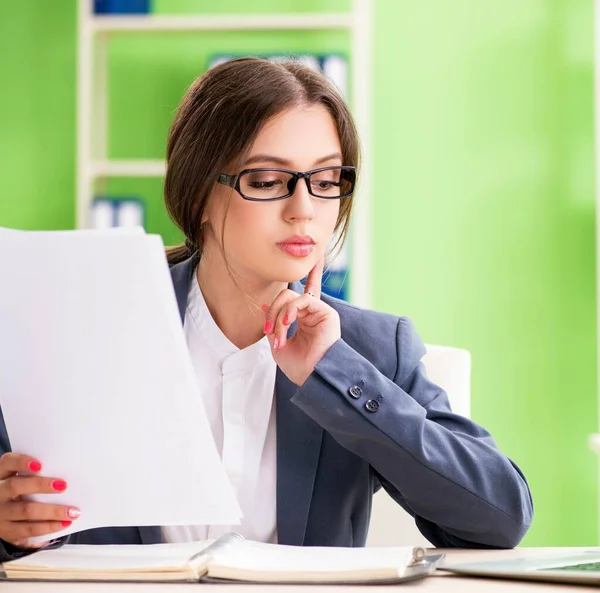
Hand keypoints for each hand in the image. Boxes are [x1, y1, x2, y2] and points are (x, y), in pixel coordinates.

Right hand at [0, 453, 79, 547]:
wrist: (0, 516)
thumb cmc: (19, 491)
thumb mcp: (19, 480)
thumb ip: (34, 474)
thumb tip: (66, 469)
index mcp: (1, 475)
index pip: (7, 462)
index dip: (21, 462)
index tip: (40, 464)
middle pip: (15, 486)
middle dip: (41, 485)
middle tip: (63, 485)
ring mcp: (1, 513)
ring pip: (25, 510)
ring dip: (52, 511)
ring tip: (72, 511)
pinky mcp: (7, 531)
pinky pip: (28, 529)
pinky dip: (48, 527)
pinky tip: (64, 523)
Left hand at [263, 255, 340, 385]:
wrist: (313, 378)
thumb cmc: (300, 366)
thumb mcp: (278, 344)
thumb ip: (273, 324)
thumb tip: (264, 305)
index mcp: (304, 319)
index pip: (300, 295)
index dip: (307, 275)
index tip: (312, 259)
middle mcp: (313, 312)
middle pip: (287, 296)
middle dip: (273, 312)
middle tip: (269, 330)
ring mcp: (320, 311)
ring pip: (291, 297)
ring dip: (279, 316)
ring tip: (278, 334)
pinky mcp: (325, 312)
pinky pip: (301, 300)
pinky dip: (289, 311)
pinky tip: (287, 323)